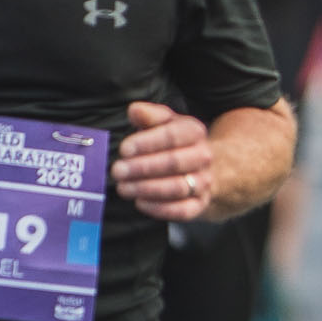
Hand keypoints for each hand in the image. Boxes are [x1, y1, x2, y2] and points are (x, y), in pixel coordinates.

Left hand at [113, 100, 214, 220]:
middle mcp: (203, 157)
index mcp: (195, 132)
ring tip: (123, 188)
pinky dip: (159, 208)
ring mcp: (204, 182)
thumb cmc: (175, 143)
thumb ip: (150, 115)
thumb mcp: (165, 123)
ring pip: (177, 188)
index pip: (172, 136)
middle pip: (174, 162)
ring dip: (147, 189)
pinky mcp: (200, 204)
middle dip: (142, 168)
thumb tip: (135, 110)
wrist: (203, 168)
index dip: (147, 143)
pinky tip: (140, 202)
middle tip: (117, 171)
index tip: (124, 149)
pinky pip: (182, 211)